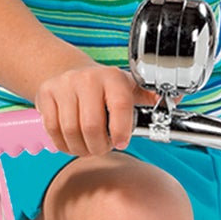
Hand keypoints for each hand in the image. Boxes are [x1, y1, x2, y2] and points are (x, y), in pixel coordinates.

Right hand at [36, 63, 158, 156]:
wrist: (69, 71)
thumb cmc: (104, 87)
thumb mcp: (129, 88)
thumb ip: (150, 98)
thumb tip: (175, 101)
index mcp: (113, 77)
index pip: (119, 106)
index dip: (121, 131)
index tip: (121, 142)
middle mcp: (87, 78)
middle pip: (92, 126)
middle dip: (99, 146)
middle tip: (102, 147)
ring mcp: (64, 86)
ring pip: (70, 131)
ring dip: (80, 148)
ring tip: (88, 146)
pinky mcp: (45, 94)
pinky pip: (52, 129)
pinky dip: (63, 144)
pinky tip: (72, 142)